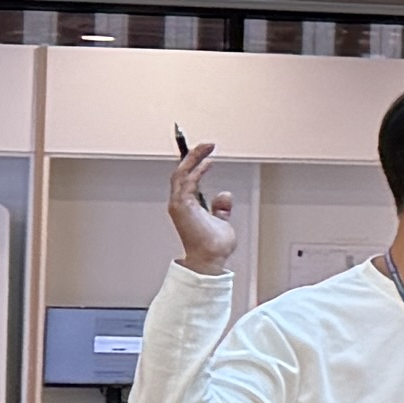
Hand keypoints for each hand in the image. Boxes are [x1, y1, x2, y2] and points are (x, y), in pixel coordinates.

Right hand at [165, 138, 235, 271]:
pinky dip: (197, 170)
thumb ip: (220, 209)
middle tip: (206, 144)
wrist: (210, 258)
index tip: (205, 153)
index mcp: (186, 205)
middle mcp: (179, 202)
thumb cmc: (213, 245)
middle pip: (181, 171)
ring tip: (207, 147)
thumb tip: (224, 195)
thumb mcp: (221, 221)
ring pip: (181, 173)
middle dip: (192, 155)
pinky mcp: (182, 205)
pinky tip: (208, 162)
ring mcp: (179, 204)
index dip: (194, 163)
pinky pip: (187, 181)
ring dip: (193, 158)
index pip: (186, 178)